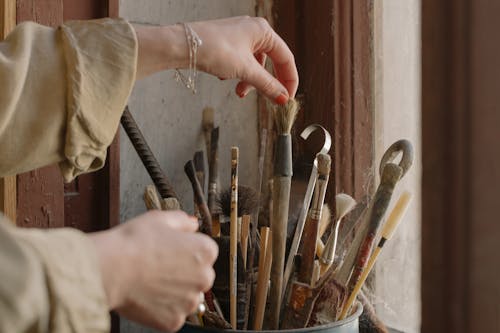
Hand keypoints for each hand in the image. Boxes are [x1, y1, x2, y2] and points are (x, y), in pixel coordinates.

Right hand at [90, 210, 217, 331]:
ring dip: (175, 293)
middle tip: (159, 267)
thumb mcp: (160, 219)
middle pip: (200, 276)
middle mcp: (204, 278)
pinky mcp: (174, 321)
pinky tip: (148, 296)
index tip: (171, 251)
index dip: (186, 250)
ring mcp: (189, 302)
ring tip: (152, 281)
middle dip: (184, 273)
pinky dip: (162, 309)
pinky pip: (172, 315)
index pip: (205, 252)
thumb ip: (183, 221)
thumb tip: (193, 224)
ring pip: (187, 298)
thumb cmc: (133, 243)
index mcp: (206, 251)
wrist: (110, 269)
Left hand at [191, 16, 297, 102]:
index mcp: (263, 31)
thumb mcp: (245, 70)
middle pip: (271, 62)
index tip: (287, 99)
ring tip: (239, 92)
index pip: (286, 58)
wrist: (181, 45)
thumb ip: (267, 85)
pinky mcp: (227, 44)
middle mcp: (253, 31)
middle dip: (267, 82)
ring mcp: (239, 37)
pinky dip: (238, 74)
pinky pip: (241, 62)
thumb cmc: (213, 49)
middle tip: (268, 99)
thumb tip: (282, 98)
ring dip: (250, 81)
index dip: (289, 80)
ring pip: (254, 64)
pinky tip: (226, 78)